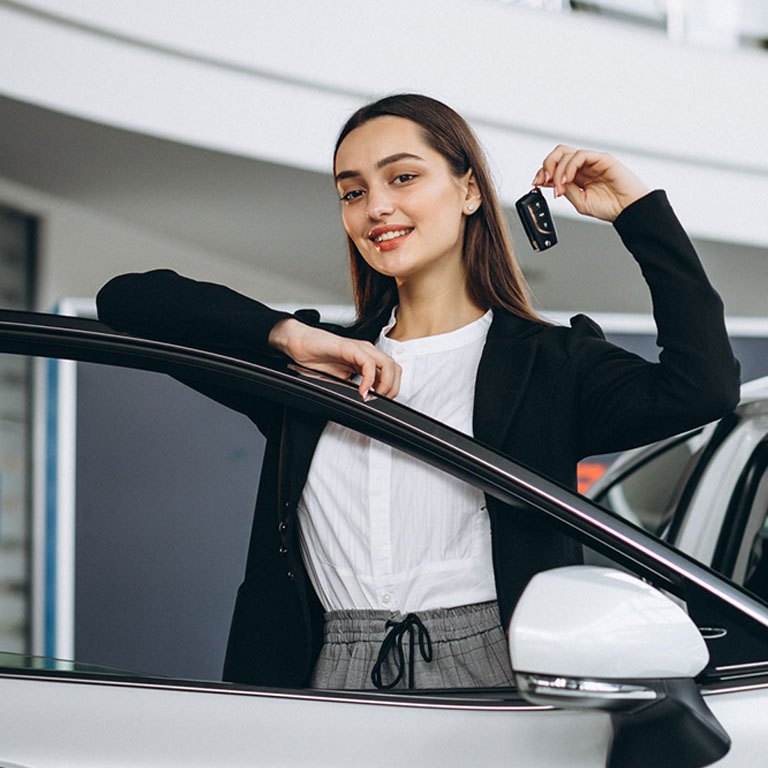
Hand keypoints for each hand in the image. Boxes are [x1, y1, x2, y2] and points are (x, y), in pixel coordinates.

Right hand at [268, 318, 401, 400]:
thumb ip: (354, 387)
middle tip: (378, 401)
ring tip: (371, 397)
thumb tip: (364, 402)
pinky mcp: (350, 348)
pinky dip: (369, 379)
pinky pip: (368, 363)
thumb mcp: (340, 379)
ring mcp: (360, 349)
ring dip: (384, 385)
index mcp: (367, 358)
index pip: (392, 373)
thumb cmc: (317, 358)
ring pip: (388, 365)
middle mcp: (367, 352)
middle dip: (392, 388)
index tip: (380, 402)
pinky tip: (361, 390)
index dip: (391, 389)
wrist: (300, 344)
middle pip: (395, 369)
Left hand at [532, 146, 649, 221]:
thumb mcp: (580, 202)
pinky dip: (568, 168)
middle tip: (543, 181)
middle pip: (558, 154)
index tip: (536, 183)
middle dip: (546, 166)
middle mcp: (583, 166)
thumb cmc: (609, 207)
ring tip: (559, 189)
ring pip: (565, 153)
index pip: (555, 167)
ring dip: (557, 172)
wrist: (628, 210)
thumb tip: (551, 182)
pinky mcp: (602, 158)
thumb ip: (566, 190)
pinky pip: (580, 155)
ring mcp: (592, 161)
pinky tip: (567, 181)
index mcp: (577, 176)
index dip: (542, 173)